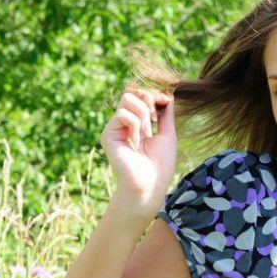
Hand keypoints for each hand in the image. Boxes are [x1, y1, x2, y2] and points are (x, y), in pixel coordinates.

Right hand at [100, 87, 176, 217]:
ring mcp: (116, 128)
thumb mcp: (168, 135)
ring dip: (142, 113)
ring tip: (146, 132)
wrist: (149, 185)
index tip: (165, 102)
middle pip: (133, 92)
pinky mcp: (108, 134)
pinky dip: (134, 124)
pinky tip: (136, 141)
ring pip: (127, 98)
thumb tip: (167, 95)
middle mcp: (125, 124)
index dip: (154, 94)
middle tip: (153, 120)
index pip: (142, 95)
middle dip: (148, 100)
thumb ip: (166, 114)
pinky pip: (123, 114)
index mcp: (138, 124)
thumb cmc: (160, 166)